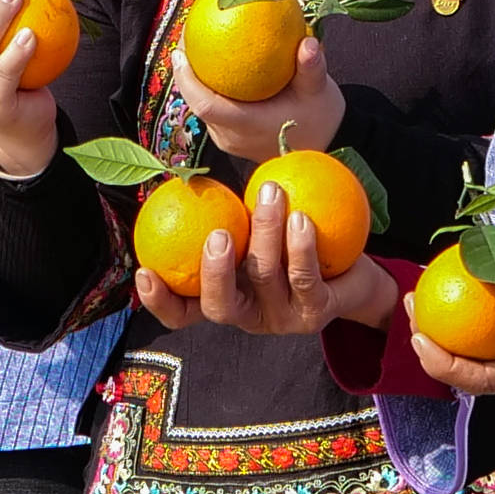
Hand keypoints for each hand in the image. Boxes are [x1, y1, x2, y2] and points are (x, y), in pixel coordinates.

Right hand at [154, 187, 406, 336]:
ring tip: (272, 193)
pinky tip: (302, 216)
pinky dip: (301, 245)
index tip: (145, 271)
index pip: (183, 312)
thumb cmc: (287, 239)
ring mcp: (282, 319)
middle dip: (215, 272)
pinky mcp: (316, 313)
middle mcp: (248, 315)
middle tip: (219, 234)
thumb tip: (186, 174)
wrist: (349, 269)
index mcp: (223, 298)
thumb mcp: (251, 228)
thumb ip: (224, 214)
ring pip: (266, 279)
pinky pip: (306, 277)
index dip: (160, 301)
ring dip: (267, 233)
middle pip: (220, 306)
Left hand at [171, 33, 342, 166]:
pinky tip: (213, 64)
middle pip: (196, 103)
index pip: (204, 104)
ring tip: (194, 47)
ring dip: (196, 80)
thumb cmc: (320, 119)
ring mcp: (230, 140)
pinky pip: (213, 109)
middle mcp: (231, 137)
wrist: (325, 146)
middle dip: (186, 72)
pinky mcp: (232, 137)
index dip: (187, 79)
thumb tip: (308, 42)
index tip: (181, 52)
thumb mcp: (318, 91)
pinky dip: (209, 87)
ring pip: (202, 107)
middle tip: (186, 39)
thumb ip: (311, 67)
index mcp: (246, 125)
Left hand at [408, 279, 494, 400]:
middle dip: (433, 338)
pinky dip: (487, 326)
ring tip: (440, 291)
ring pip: (483, 358)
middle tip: (414, 298)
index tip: (415, 331)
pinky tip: (489, 296)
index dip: (435, 358)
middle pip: (466, 368)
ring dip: (457, 331)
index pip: (469, 378)